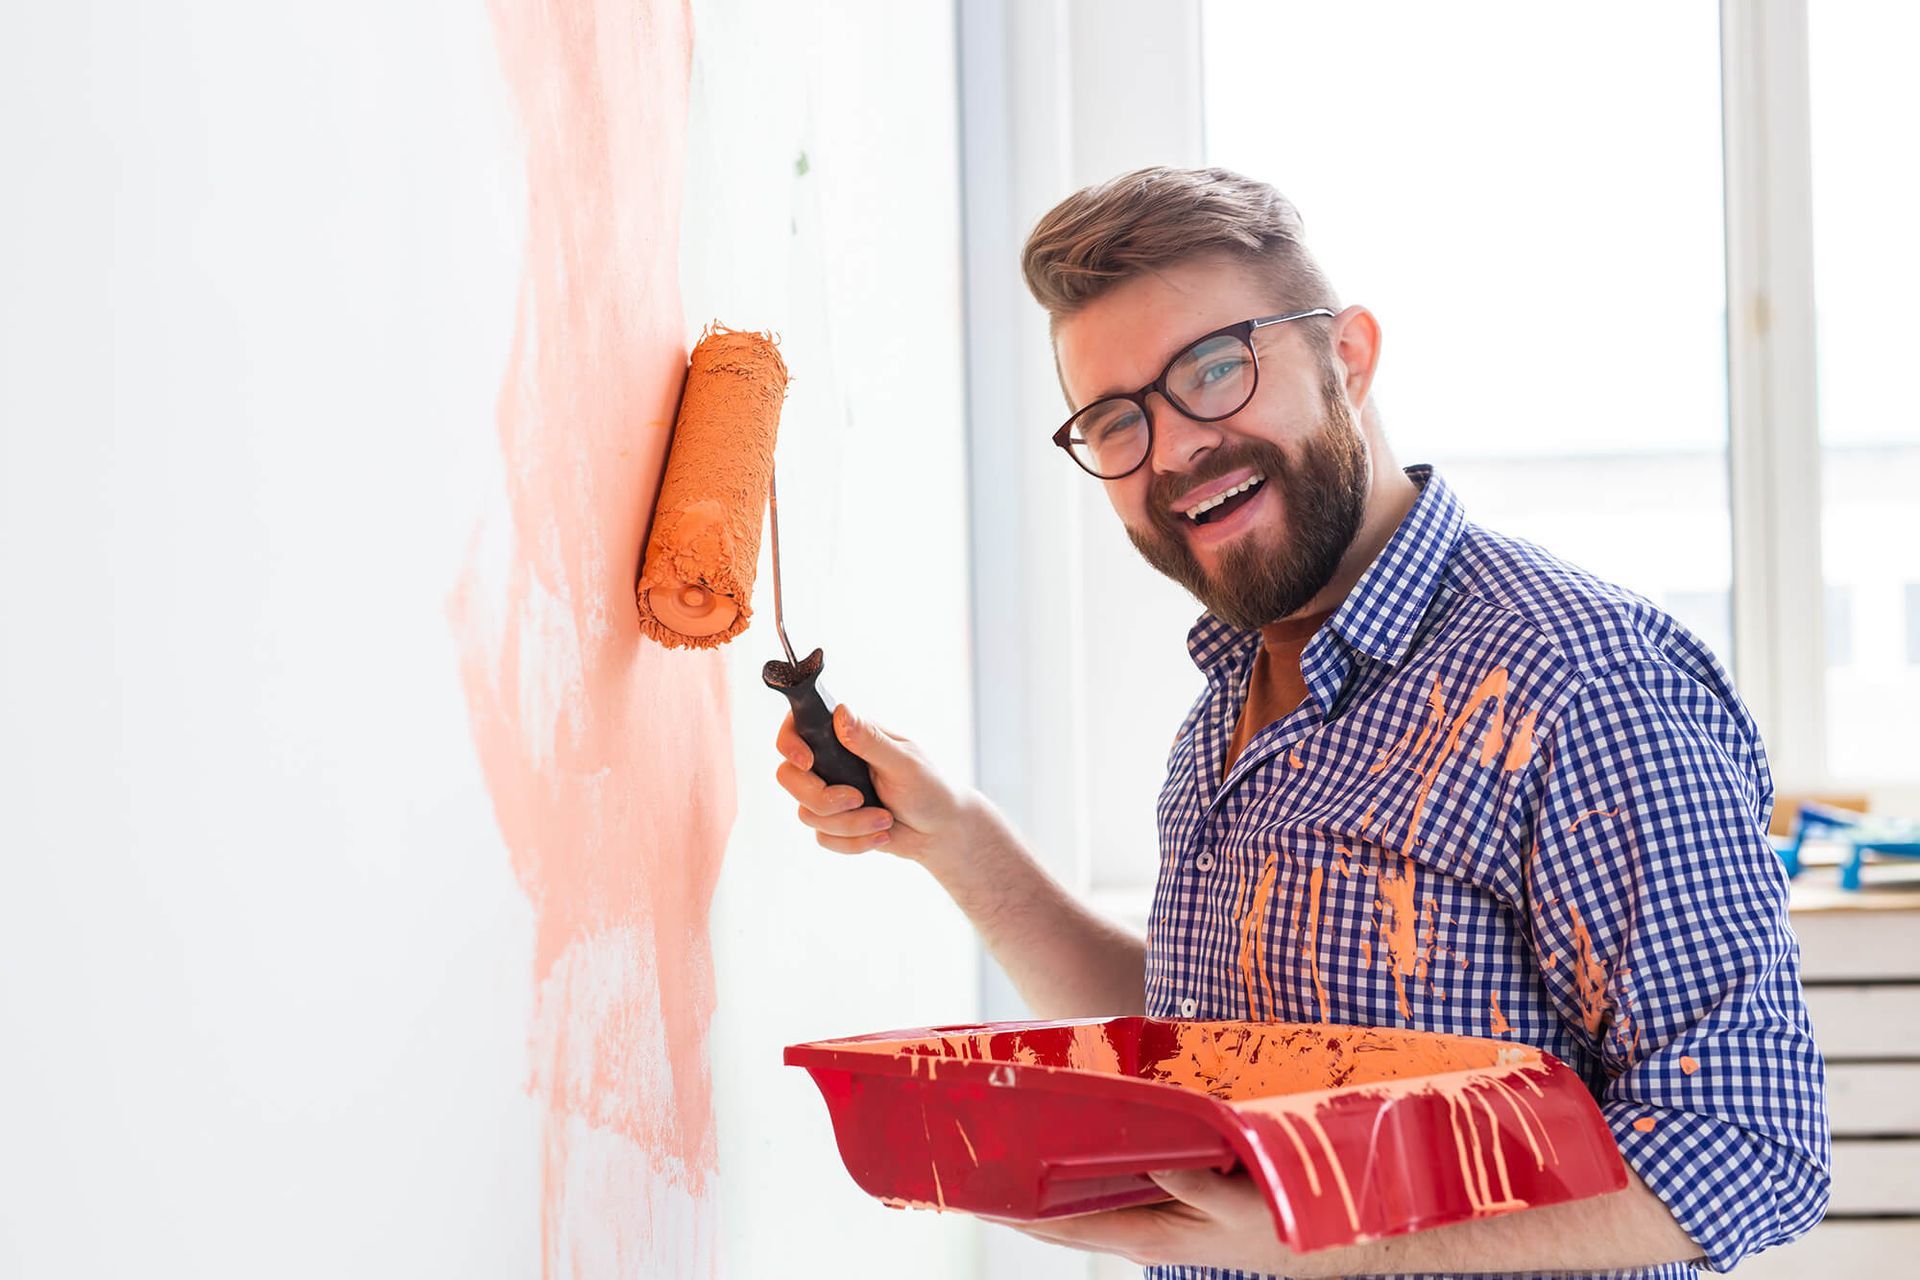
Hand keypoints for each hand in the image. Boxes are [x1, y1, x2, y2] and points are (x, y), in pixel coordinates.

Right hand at [773, 704, 970, 864]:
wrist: (941, 832)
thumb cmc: (930, 789)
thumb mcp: (904, 762)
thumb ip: (870, 740)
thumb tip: (840, 713)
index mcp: (848, 736)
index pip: (798, 726)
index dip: (790, 743)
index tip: (808, 762)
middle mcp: (833, 762)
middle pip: (789, 776)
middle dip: (821, 797)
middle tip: (856, 799)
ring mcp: (831, 793)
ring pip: (807, 813)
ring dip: (850, 823)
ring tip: (885, 819)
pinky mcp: (834, 823)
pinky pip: (823, 837)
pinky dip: (854, 842)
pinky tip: (882, 834)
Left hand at [983, 1167, 1296, 1273]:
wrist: (1316, 1241)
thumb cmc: (1275, 1222)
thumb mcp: (1232, 1199)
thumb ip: (1187, 1178)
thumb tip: (1143, 1156)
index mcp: (1149, 1237)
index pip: (1068, 1227)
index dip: (1022, 1214)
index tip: (980, 1198)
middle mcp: (1142, 1236)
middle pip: (1063, 1226)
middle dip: (1019, 1208)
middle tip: (975, 1179)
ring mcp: (1153, 1229)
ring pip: (1084, 1216)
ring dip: (1046, 1197)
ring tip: (1006, 1168)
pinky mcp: (1168, 1218)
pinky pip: (1110, 1204)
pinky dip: (1081, 1188)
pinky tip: (1069, 1165)